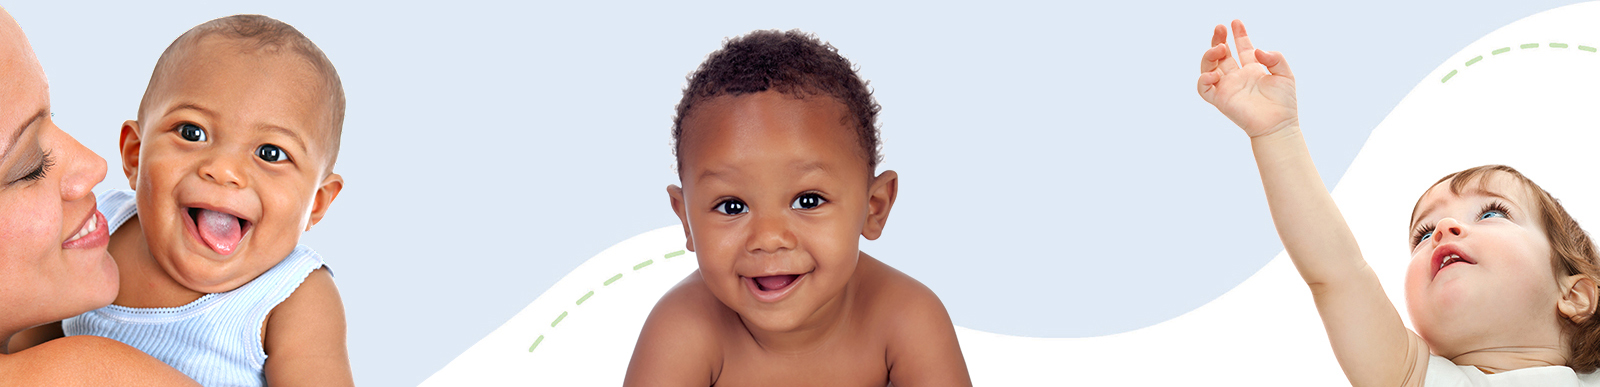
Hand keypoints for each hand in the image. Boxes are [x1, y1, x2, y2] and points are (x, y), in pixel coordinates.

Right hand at [1197, 20, 1298, 137]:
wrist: (1278, 124)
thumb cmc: (1284, 102)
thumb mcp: (1285, 74)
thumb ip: (1274, 58)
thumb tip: (1257, 50)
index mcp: (1252, 69)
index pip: (1242, 47)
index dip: (1238, 34)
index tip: (1235, 22)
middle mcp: (1237, 76)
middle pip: (1222, 54)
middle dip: (1218, 39)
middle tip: (1220, 28)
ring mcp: (1227, 87)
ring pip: (1209, 67)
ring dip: (1210, 55)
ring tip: (1220, 48)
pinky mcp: (1220, 99)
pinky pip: (1204, 88)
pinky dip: (1203, 80)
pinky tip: (1213, 74)